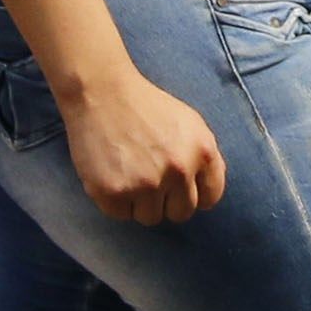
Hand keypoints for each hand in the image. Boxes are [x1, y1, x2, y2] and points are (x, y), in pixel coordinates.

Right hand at [68, 71, 227, 222]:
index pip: (209, 198)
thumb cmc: (145, 107)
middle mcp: (179, 170)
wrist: (101, 92)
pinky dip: (114, 200)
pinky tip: (111, 173)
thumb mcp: (190, 124)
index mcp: (203, 151)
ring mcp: (146, 183)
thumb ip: (205, 159)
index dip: (193, 194)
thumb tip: (208, 195)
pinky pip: (121, 214)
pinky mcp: (114, 193)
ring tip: (128, 172)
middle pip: (181, 213)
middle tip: (148, 178)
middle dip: (166, 201)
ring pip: (150, 217)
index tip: (177, 187)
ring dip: (139, 202)